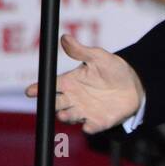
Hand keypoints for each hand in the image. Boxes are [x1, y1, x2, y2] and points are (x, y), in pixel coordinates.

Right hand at [25, 34, 143, 134]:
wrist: (135, 84)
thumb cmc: (113, 69)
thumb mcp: (99, 57)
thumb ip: (81, 51)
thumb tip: (64, 37)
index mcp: (70, 82)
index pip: (50, 86)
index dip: (38, 89)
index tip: (29, 91)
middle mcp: (73, 99)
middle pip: (56, 104)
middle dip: (50, 104)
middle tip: (49, 103)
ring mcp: (84, 111)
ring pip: (70, 117)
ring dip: (65, 117)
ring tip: (63, 114)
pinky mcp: (98, 122)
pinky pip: (91, 127)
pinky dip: (89, 127)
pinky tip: (89, 126)